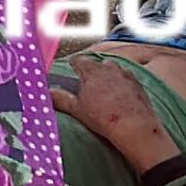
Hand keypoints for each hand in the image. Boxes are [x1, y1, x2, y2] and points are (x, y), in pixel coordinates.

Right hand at [51, 58, 176, 175]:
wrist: (133, 125)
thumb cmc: (103, 117)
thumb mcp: (77, 109)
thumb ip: (61, 99)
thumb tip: (48, 92)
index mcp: (92, 72)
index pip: (79, 60)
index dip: (74, 64)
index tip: (72, 68)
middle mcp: (109, 68)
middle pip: (98, 64)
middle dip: (93, 71)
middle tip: (88, 85)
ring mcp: (125, 74)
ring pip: (114, 70)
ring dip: (109, 76)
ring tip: (105, 91)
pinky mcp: (138, 84)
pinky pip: (127, 79)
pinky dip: (123, 85)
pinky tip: (121, 98)